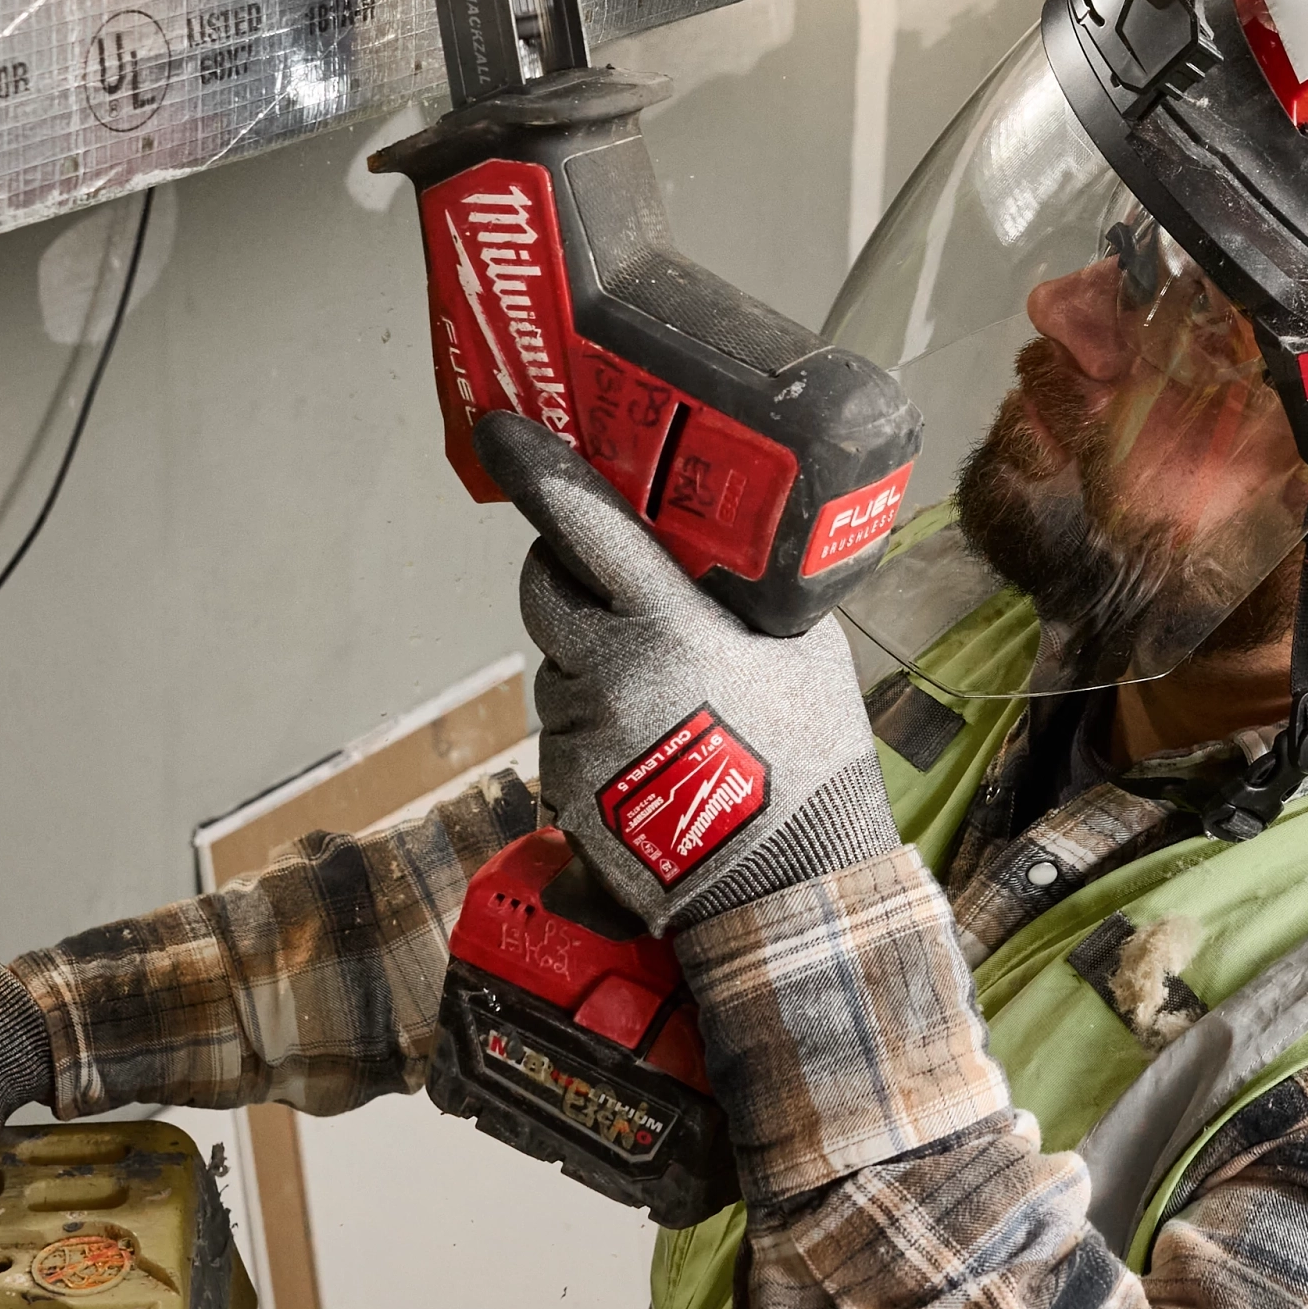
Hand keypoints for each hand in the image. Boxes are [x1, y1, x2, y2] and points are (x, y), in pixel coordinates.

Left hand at [481, 411, 894, 929]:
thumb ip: (745, 596)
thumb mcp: (801, 649)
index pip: (583, 526)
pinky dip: (596, 733)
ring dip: (590, 668)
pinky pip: (563, 735)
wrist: (788, 882)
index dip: (535, 469)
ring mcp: (579, 739)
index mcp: (665, 627)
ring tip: (671, 709)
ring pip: (556, 670)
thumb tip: (712, 550)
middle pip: (542, 591)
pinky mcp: (564, 794)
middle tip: (615, 587)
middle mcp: (608, 676)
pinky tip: (654, 760)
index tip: (498, 426)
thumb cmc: (809, 759)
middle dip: (563, 574)